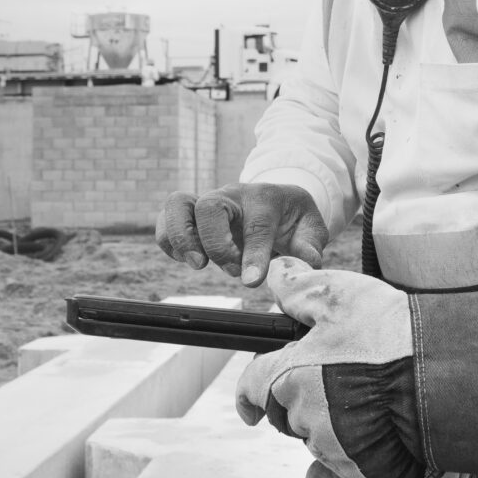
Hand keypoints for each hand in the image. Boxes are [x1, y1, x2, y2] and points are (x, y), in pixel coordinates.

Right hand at [155, 183, 327, 285]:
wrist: (275, 200)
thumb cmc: (291, 218)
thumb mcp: (310, 227)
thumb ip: (309, 245)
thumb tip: (307, 264)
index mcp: (265, 198)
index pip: (257, 224)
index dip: (254, 253)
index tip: (252, 281)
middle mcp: (232, 195)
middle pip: (210, 205)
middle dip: (216, 243)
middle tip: (231, 270)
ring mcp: (207, 201)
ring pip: (178, 203)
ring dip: (182, 237)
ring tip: (198, 264)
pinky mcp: (189, 212)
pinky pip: (166, 217)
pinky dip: (168, 240)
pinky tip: (184, 260)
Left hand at [234, 259, 477, 477]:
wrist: (449, 382)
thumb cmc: (394, 334)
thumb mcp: (345, 296)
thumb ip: (302, 289)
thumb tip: (274, 275)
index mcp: (291, 377)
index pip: (253, 387)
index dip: (250, 390)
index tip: (249, 406)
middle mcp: (307, 420)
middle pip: (292, 414)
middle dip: (306, 399)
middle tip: (346, 376)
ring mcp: (336, 453)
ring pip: (322, 442)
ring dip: (336, 428)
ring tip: (374, 404)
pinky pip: (347, 476)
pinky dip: (353, 468)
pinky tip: (373, 448)